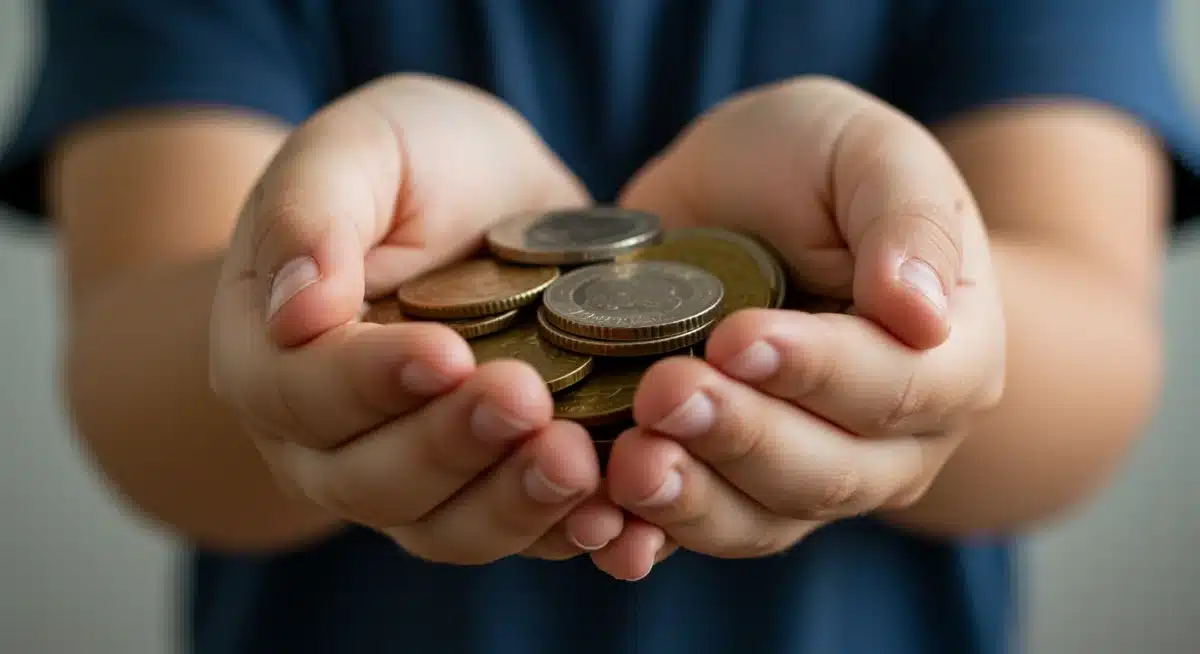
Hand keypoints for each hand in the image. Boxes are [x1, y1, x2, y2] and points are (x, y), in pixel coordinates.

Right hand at [209, 75, 623, 562]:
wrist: (485, 197)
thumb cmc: (407, 163)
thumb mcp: (355, 149)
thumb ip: (309, 214)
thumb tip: (291, 312)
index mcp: (276, 357)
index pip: (304, 392)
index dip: (372, 383)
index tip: (446, 355)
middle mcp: (331, 442)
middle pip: (375, 481)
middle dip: (454, 448)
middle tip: (527, 404)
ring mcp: (415, 479)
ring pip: (450, 528)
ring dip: (515, 506)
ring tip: (580, 466)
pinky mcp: (495, 489)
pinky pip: (526, 535)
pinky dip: (574, 534)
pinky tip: (627, 524)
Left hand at [590, 77, 1005, 577]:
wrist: (738, 195)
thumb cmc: (818, 164)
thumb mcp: (872, 152)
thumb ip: (909, 218)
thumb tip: (922, 314)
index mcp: (947, 358)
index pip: (896, 387)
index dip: (816, 371)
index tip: (737, 336)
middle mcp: (887, 440)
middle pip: (825, 472)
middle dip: (741, 437)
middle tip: (664, 394)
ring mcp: (805, 477)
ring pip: (759, 518)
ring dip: (691, 500)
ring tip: (627, 465)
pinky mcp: (725, 488)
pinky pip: (693, 531)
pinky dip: (646, 536)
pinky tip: (600, 526)